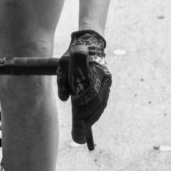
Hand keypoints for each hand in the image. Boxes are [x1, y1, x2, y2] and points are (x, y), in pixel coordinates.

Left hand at [57, 30, 110, 149]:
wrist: (89, 43)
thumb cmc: (73, 55)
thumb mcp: (63, 64)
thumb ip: (62, 81)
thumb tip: (65, 99)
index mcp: (95, 70)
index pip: (92, 91)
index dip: (85, 102)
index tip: (77, 110)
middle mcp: (104, 77)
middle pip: (99, 101)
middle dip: (90, 115)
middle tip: (81, 125)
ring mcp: (107, 81)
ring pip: (102, 103)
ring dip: (95, 115)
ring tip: (86, 126)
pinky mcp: (107, 84)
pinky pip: (104, 100)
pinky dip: (98, 110)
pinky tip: (91, 119)